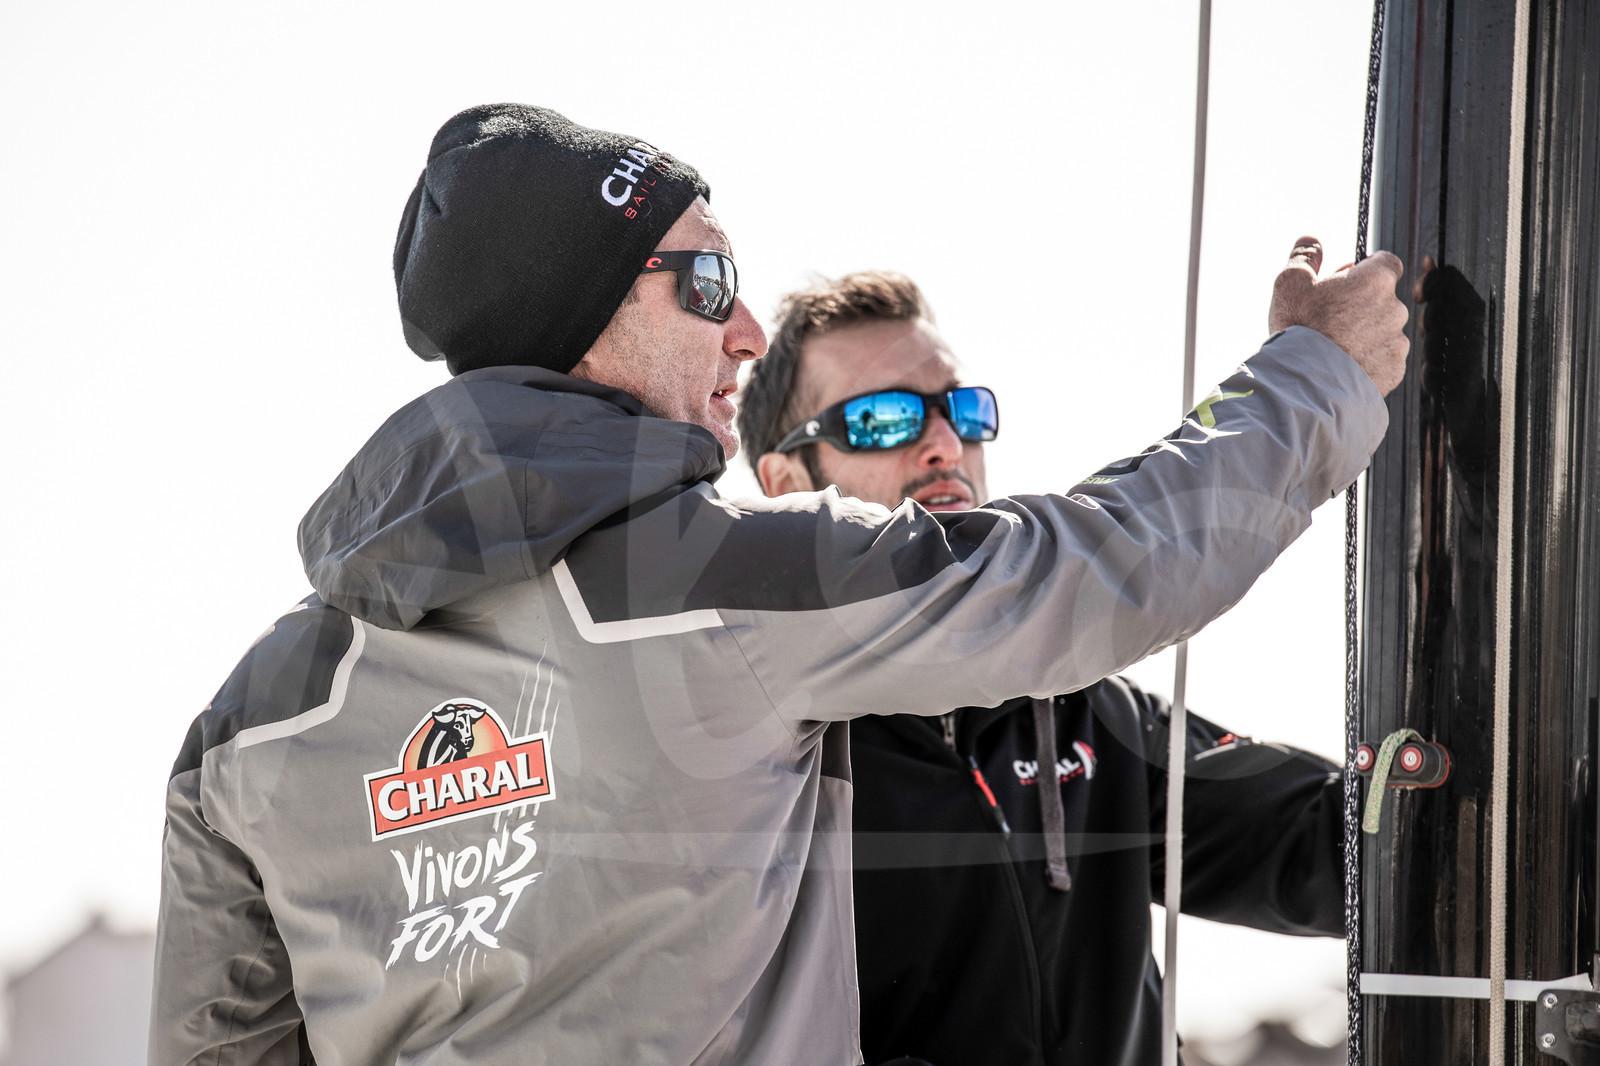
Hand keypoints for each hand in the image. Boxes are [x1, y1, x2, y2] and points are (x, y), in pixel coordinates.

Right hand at [1268, 237, 1409, 395]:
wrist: (1306, 382)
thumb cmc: (1299, 329)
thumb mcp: (1290, 283)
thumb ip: (1305, 256)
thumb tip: (1311, 240)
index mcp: (1375, 280)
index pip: (1386, 262)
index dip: (1367, 270)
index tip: (1348, 281)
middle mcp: (1394, 308)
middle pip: (1383, 299)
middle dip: (1362, 305)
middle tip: (1330, 318)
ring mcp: (1397, 341)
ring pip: (1384, 331)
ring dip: (1365, 334)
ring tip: (1333, 348)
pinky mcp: (1395, 370)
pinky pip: (1383, 359)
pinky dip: (1368, 361)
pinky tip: (1342, 366)